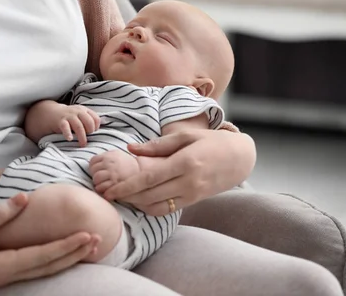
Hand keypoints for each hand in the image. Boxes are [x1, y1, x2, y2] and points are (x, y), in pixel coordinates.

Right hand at [0, 194, 99, 289]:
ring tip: (85, 249)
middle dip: (73, 254)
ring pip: (42, 270)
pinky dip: (48, 262)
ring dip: (64, 259)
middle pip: (48, 266)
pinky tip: (56, 256)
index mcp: (2, 266)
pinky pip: (30, 269)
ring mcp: (2, 277)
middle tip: (97, 242)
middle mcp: (6, 275)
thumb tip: (24, 198)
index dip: (67, 246)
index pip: (43, 256)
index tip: (87, 236)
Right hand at [54, 105, 100, 146]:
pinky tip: (70, 139)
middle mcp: (77, 111)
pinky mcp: (60, 121)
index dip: (96, 127)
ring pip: (78, 126)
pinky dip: (68, 134)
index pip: (95, 118)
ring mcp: (68, 116)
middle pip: (88, 121)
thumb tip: (97, 131)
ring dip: (82, 136)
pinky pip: (65, 127)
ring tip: (82, 144)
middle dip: (90, 131)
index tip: (93, 133)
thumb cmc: (68, 117)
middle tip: (88, 139)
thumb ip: (87, 120)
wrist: (50, 113)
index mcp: (84, 110)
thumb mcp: (79, 115)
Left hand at [89, 150, 139, 193]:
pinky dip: (101, 190)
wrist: (145, 175)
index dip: (93, 168)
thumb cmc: (130, 168)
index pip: (93, 161)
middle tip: (101, 180)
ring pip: (96, 178)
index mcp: (111, 155)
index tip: (98, 172)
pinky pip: (101, 187)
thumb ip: (110, 156)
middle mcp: (111, 162)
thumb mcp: (120, 156)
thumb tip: (105, 155)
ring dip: (98, 184)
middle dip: (95, 176)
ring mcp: (113, 173)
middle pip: (93, 170)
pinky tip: (106, 192)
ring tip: (104, 186)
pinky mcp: (115, 184)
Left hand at [103, 129, 255, 215]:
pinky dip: (150, 207)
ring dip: (136, 204)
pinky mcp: (194, 201)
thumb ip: (157, 145)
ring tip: (119, 197)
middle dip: (125, 197)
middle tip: (105, 195)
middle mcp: (188, 182)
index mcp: (184, 163)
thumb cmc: (210, 142)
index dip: (126, 187)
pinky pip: (167, 209)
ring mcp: (192, 194)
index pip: (149, 179)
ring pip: (157, 206)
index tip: (109, 191)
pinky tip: (138, 199)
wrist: (239, 158)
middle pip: (149, 195)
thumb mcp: (185, 136)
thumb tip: (130, 149)